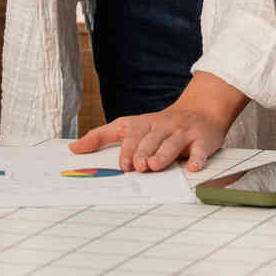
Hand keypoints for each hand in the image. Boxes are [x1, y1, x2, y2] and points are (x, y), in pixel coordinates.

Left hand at [70, 73, 246, 171]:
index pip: (133, 134)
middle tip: (138, 166)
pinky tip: (192, 166)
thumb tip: (74, 149)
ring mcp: (183, 133)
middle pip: (152, 139)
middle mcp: (163, 126)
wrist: (201, 109)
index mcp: (145, 124)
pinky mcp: (202, 140)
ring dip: (164, 154)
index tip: (123, 164)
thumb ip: (101, 136)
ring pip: (173, 143)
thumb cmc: (160, 124)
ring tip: (155, 165)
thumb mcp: (130, 125)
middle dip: (144, 151)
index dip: (128, 149)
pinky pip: (200, 150)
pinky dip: (197, 158)